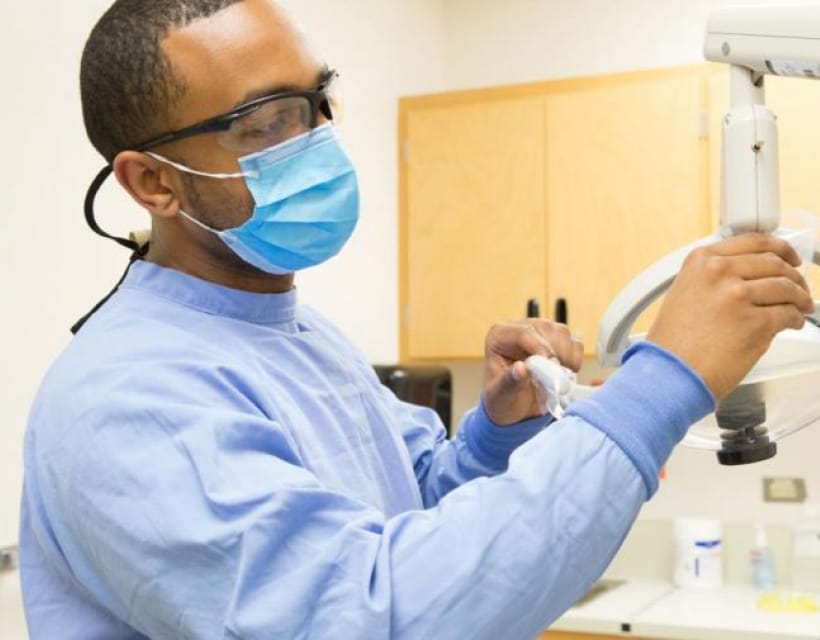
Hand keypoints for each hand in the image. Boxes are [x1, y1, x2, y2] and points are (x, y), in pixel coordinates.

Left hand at [482, 319, 583, 424]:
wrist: (515, 408)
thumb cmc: (503, 399)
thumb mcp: (501, 395)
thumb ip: (509, 382)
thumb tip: (521, 368)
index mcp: (498, 335)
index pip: (523, 332)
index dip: (540, 348)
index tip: (552, 368)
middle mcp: (519, 328)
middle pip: (546, 328)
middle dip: (555, 353)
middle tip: (556, 376)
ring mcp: (540, 332)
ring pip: (562, 332)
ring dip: (566, 356)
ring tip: (557, 377)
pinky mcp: (557, 340)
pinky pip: (574, 341)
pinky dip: (575, 358)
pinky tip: (565, 373)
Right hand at [647, 233, 813, 399]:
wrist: (671, 374)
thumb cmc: (673, 344)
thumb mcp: (684, 294)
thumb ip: (714, 278)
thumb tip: (750, 276)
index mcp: (701, 262)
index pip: (752, 241)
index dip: (778, 247)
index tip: (787, 255)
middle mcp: (719, 273)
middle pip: (773, 263)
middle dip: (793, 275)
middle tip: (798, 285)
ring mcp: (738, 296)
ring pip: (786, 287)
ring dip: (800, 298)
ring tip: (801, 307)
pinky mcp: (756, 323)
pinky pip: (789, 314)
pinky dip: (796, 319)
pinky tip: (792, 323)